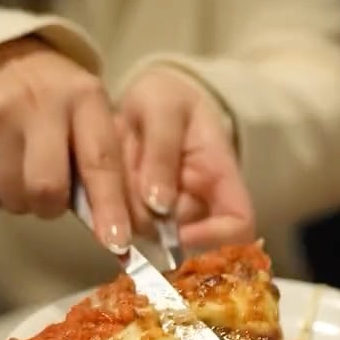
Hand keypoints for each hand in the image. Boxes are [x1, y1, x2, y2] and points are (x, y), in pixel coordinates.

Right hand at [0, 38, 130, 246]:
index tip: (116, 244)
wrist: (6, 66)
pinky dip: (8, 188)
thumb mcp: (94, 115)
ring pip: (15, 193)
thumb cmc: (65, 104)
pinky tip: (14, 166)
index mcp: (85, 98)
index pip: (99, 161)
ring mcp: (2, 116)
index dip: (108, 207)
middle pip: (46, 186)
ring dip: (28, 201)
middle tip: (58, 203)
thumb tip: (118, 228)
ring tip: (34, 177)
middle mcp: (42, 103)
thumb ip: (107, 161)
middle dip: (54, 208)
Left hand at [120, 68, 254, 248]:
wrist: (143, 101)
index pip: (239, 226)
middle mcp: (198, 207)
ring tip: (114, 165)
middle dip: (145, 215)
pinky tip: (101, 189)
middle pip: (180, 239)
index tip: (176, 232)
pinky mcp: (139, 219)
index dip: (214, 239)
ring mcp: (168, 218)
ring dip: (121, 208)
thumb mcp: (162, 108)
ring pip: (143, 235)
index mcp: (221, 179)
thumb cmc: (164, 99)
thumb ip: (162, 151)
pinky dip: (107, 215)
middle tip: (123, 172)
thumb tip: (159, 205)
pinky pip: (122, 231)